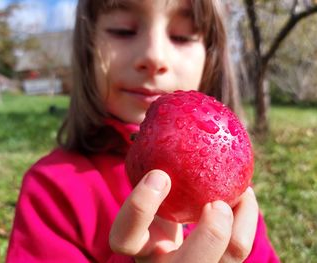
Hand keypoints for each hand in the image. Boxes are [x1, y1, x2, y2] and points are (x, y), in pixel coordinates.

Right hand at [109, 170, 258, 262]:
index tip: (160, 174)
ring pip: (226, 260)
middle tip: (217, 203)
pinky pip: (240, 245)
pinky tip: (244, 192)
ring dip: (239, 223)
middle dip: (209, 236)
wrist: (171, 240)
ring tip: (242, 190)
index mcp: (138, 246)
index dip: (140, 208)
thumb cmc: (157, 203)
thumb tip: (146, 121)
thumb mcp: (147, 189)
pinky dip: (248, 216)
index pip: (124, 238)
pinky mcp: (219, 260)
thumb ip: (146, 165)